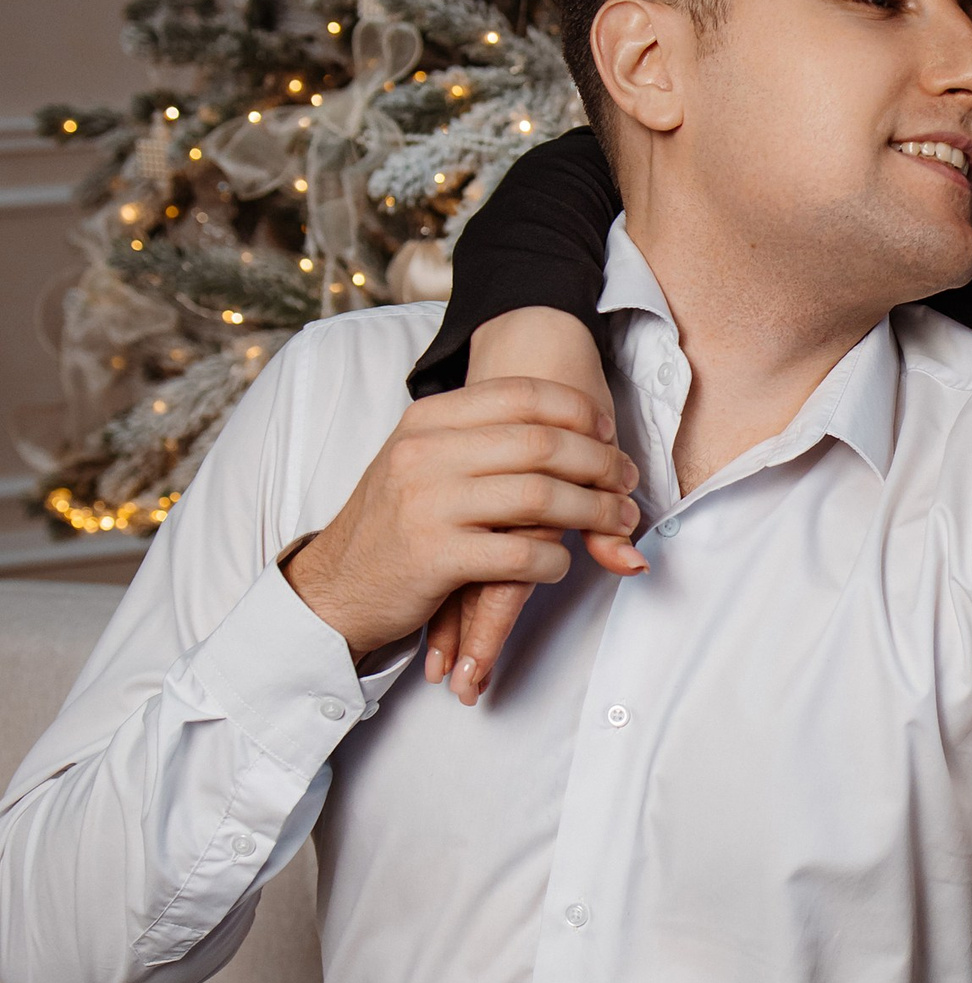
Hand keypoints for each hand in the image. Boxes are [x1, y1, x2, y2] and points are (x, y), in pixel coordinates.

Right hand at [421, 312, 633, 704]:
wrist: (334, 587)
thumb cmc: (392, 525)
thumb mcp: (423, 466)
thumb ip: (484, 444)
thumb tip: (571, 434)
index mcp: (426, 421)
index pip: (519, 394)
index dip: (577, 410)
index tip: (606, 431)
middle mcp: (425, 454)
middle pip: (541, 444)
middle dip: (599, 462)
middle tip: (626, 481)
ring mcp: (428, 505)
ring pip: (540, 497)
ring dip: (593, 511)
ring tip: (617, 522)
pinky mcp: (436, 558)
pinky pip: (522, 555)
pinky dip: (555, 561)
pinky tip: (560, 564)